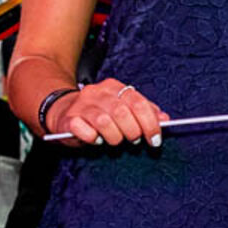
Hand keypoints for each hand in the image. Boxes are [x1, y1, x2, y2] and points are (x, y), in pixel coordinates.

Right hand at [50, 79, 166, 148]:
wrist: (62, 111)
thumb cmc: (98, 113)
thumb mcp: (122, 108)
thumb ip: (144, 112)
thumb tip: (165, 119)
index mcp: (114, 87)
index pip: (138, 102)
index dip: (150, 123)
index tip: (155, 139)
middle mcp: (97, 93)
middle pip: (122, 112)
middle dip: (133, 131)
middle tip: (134, 140)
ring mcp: (82, 105)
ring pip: (104, 122)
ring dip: (114, 137)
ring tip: (114, 140)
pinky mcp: (69, 119)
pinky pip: (84, 131)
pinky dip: (93, 138)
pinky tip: (95, 139)